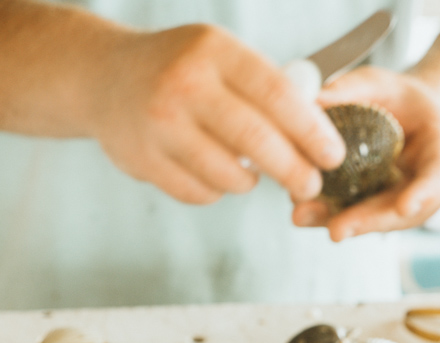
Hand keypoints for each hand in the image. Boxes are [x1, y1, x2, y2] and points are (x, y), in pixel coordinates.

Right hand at [93, 25, 345, 203]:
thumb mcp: (220, 56)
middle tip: (311, 185)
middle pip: (256, 141)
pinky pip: (201, 193)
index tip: (333, 155)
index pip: (278, 94)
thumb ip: (266, 86)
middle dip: (294, 171)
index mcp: (214, 51)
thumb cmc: (181, 70)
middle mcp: (185, 85)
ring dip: (249, 181)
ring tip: (250, 171)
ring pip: (229, 176)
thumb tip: (322, 127)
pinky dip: (216, 190)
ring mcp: (160, 125)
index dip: (312, 131)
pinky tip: (211, 171)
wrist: (104, 78)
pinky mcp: (143, 161)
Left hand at [292, 66, 439, 239]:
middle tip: (338, 230)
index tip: (406, 206)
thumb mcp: (384, 83)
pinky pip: (350, 213)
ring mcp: (396, 204)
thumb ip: (355, 89)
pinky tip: (301, 212)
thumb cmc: (401, 101)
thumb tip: (314, 97)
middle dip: (366, 221)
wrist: (408, 123)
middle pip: (396, 210)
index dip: (423, 193)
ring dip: (337, 221)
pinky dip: (325, 214)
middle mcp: (422, 188)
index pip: (438, 177)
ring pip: (370, 218)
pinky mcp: (370, 209)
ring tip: (304, 218)